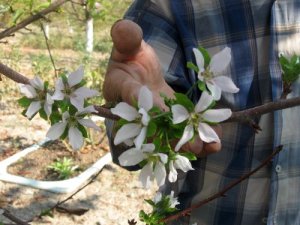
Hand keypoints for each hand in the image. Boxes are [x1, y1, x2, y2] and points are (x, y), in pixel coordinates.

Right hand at [103, 19, 220, 155]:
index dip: (145, 102)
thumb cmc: (130, 56)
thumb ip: (126, 37)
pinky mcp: (169, 120)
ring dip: (189, 141)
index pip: (130, 94)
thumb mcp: (128, 44)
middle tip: (193, 143)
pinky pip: (180, 131)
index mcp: (119, 86)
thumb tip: (124, 29)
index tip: (161, 109)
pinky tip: (214, 142)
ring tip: (211, 145)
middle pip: (152, 126)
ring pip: (168, 134)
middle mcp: (134, 109)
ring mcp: (153, 118)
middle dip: (173, 134)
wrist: (138, 71)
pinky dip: (196, 136)